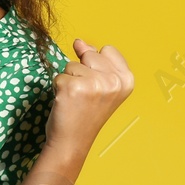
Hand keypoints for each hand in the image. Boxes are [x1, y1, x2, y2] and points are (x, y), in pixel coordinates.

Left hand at [44, 38, 134, 155]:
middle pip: (89, 54)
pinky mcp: (72, 87)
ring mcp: (94, 84)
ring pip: (71, 64)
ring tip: (76, 100)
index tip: (97, 86)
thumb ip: (93, 59)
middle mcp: (114, 82)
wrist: (72, 142)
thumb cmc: (85, 113)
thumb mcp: (100, 85)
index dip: (97, 65)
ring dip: (69, 80)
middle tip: (85, 96)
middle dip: (82, 71)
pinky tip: (66, 103)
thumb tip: (79, 42)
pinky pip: (59, 76)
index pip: (108, 50)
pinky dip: (58, 88)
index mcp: (127, 80)